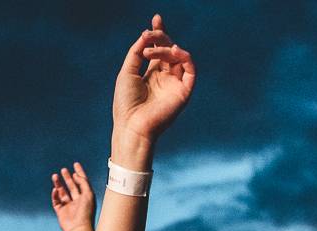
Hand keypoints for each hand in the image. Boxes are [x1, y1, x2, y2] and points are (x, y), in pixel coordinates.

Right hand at [51, 162, 95, 230]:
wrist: (79, 229)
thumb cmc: (86, 212)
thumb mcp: (88, 194)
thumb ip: (83, 182)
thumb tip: (76, 175)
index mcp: (86, 197)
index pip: (82, 182)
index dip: (79, 173)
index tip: (75, 164)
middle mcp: (77, 201)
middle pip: (72, 186)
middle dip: (68, 177)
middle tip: (64, 169)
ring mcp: (69, 206)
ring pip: (62, 192)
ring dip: (59, 184)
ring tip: (55, 176)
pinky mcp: (60, 212)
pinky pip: (56, 201)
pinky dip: (55, 195)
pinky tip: (55, 189)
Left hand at [111, 15, 195, 158]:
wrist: (132, 126)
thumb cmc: (126, 103)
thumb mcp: (127, 72)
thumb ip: (136, 52)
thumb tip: (145, 35)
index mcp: (151, 75)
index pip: (159, 49)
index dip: (158, 34)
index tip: (156, 19)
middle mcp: (165, 78)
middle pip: (169, 49)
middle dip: (160, 37)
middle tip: (149, 34)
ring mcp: (175, 85)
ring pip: (178, 57)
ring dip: (167, 48)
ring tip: (154, 49)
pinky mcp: (184, 92)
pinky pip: (191, 70)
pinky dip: (184, 57)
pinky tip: (173, 51)